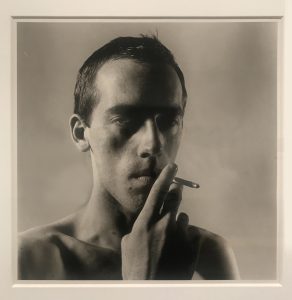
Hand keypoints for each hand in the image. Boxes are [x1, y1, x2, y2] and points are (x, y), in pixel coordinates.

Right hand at [121, 164, 195, 279]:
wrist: (152, 290)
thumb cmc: (135, 269)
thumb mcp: (127, 245)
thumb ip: (137, 228)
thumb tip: (144, 223)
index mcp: (147, 222)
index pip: (158, 192)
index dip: (165, 176)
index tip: (172, 166)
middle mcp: (165, 225)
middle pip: (175, 199)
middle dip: (175, 194)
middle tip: (174, 196)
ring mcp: (181, 236)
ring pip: (183, 218)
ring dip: (177, 223)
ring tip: (169, 240)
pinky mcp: (192, 247)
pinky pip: (191, 235)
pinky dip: (184, 238)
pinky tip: (177, 251)